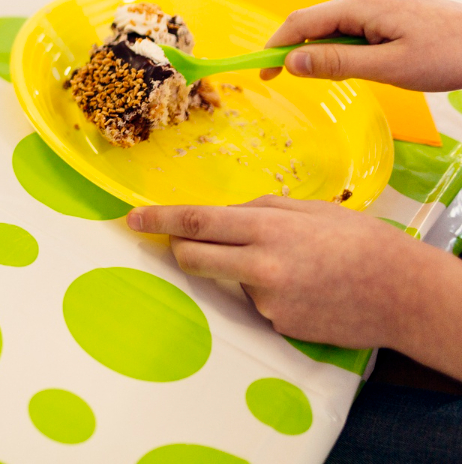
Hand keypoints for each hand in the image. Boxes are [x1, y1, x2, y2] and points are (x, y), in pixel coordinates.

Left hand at [128, 196, 447, 351]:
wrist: (405, 294)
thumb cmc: (359, 242)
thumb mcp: (306, 210)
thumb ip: (257, 210)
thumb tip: (217, 214)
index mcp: (265, 228)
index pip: (195, 222)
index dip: (158, 220)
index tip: (131, 220)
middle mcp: (259, 266)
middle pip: (191, 257)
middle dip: (181, 249)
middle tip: (187, 242)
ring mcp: (267, 301)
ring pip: (227, 280)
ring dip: (241, 271)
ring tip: (293, 268)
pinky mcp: (278, 325)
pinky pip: (256, 304)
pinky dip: (269, 294)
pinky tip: (304, 290)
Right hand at [259, 0, 461, 90]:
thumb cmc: (447, 56)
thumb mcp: (389, 68)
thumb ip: (337, 64)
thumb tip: (291, 63)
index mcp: (361, 4)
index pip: (301, 23)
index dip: (276, 48)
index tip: (262, 74)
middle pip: (316, 22)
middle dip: (306, 51)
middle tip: (316, 83)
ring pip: (335, 24)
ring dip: (332, 50)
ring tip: (363, 73)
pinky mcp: (390, 3)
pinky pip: (354, 22)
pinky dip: (349, 43)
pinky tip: (371, 60)